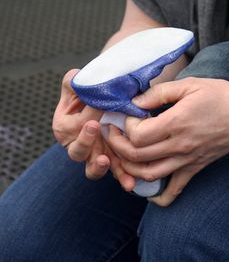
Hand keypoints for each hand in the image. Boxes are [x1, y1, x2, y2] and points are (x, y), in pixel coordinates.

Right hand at [52, 70, 135, 188]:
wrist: (102, 102)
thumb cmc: (88, 94)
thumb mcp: (77, 86)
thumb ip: (73, 82)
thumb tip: (76, 78)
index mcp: (64, 126)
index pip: (75, 122)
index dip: (87, 112)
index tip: (98, 103)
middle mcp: (75, 145)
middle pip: (77, 150)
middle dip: (85, 140)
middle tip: (94, 127)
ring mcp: (93, 155)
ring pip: (92, 167)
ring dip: (99, 166)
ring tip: (105, 160)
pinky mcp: (109, 161)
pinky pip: (114, 173)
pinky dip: (122, 178)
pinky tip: (130, 183)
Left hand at [103, 76, 228, 205]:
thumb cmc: (221, 95)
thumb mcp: (191, 85)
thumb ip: (161, 92)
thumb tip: (136, 101)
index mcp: (177, 122)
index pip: (138, 135)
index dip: (126, 126)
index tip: (127, 115)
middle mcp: (180, 145)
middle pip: (137, 156)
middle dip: (118, 145)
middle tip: (114, 133)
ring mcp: (187, 160)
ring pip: (148, 175)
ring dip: (129, 168)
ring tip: (123, 154)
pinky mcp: (195, 168)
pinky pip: (173, 190)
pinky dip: (156, 195)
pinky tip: (145, 188)